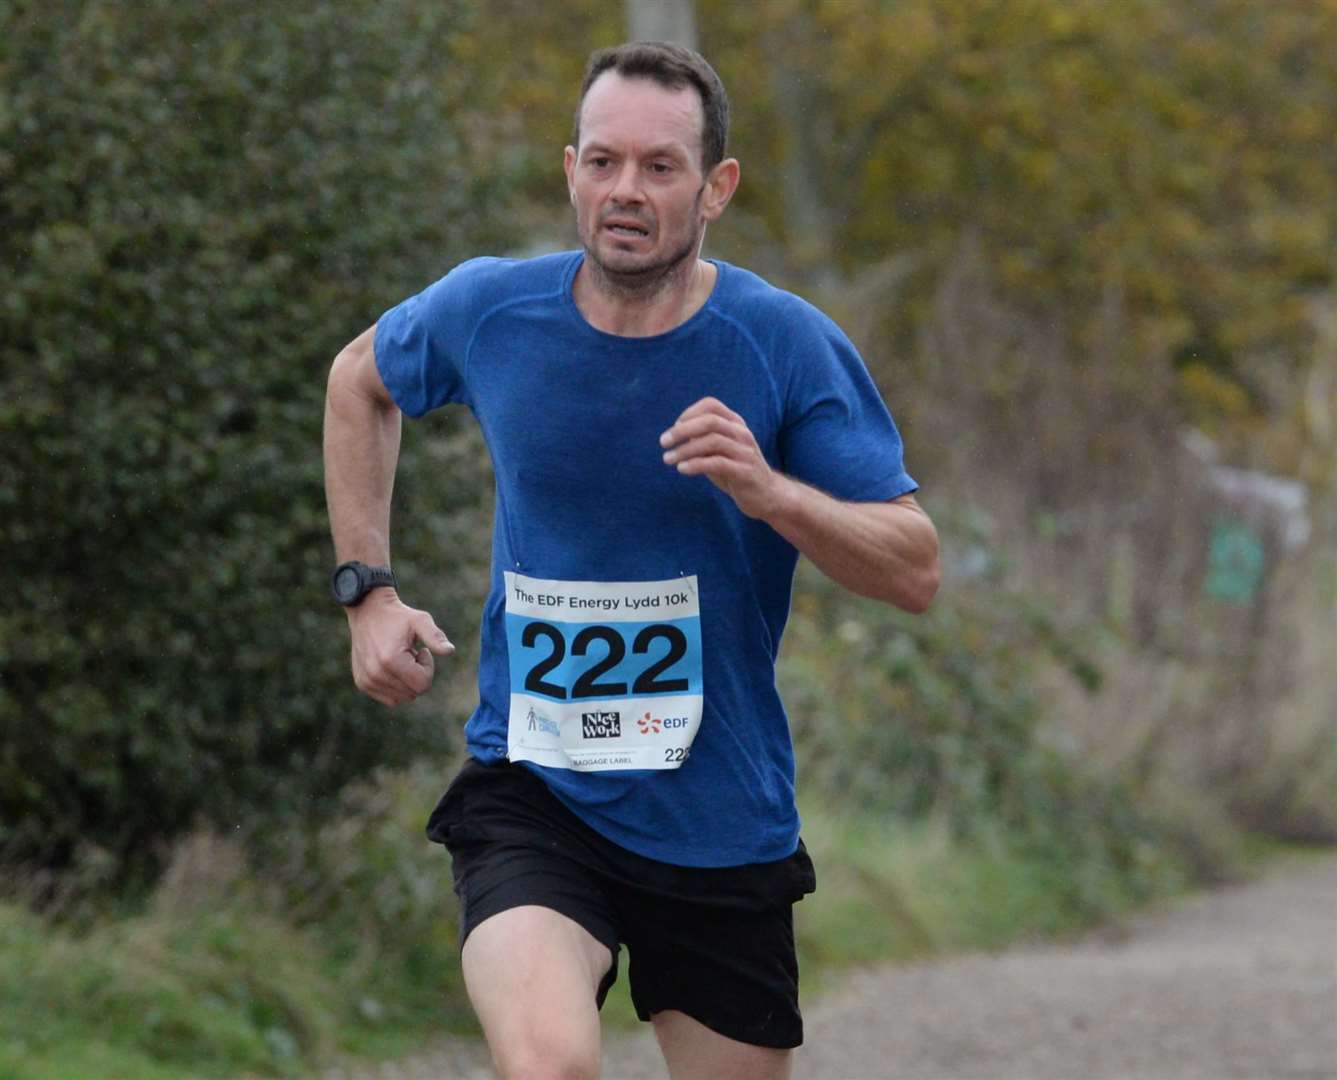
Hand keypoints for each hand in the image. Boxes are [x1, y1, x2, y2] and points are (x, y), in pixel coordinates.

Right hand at [346, 590, 453, 706]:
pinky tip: (391, 666)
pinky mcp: (362, 684)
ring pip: (402, 698)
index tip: (421, 650)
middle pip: (413, 693)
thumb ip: (435, 636)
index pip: (422, 685)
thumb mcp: (420, 620)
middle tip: (409, 653)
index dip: (427, 668)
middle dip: (417, 674)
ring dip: (406, 681)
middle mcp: (375, 674)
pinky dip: (395, 686)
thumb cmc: (398, 616)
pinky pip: (389, 698)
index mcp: (391, 661)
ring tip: (399, 658)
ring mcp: (367, 681)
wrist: (368, 611)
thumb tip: (450, 651)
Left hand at [660, 397, 783, 518]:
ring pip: (711, 441)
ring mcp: (745, 452)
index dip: (689, 412)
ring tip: (668, 459)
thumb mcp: (719, 451)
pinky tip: (682, 469)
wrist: (766, 495)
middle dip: (682, 430)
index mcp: (736, 424)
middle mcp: (742, 434)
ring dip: (685, 449)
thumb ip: (702, 440)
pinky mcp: (745, 471)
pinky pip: (717, 463)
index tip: (674, 428)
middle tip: (663, 442)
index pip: (711, 405)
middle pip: (710, 421)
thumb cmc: (736, 471)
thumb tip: (675, 434)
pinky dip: (695, 464)